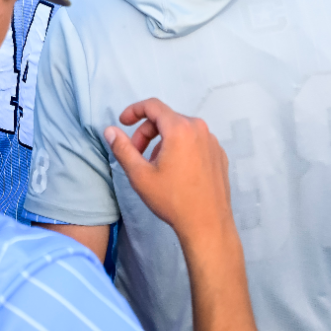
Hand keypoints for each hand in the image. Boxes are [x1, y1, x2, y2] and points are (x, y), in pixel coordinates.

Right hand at [107, 98, 233, 242]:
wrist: (207, 224)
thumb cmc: (172, 200)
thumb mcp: (140, 175)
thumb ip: (122, 148)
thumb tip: (110, 130)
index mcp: (180, 128)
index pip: (153, 106)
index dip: (134, 111)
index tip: (122, 122)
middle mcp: (199, 129)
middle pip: (166, 119)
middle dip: (147, 132)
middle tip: (136, 154)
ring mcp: (212, 142)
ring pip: (181, 131)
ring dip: (163, 142)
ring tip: (156, 167)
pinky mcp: (219, 155)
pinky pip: (195, 142)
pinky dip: (181, 149)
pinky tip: (176, 172)